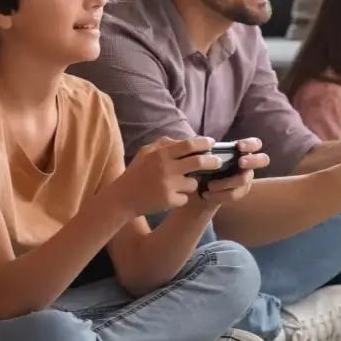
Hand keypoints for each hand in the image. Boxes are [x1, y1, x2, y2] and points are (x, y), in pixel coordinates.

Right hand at [112, 136, 228, 215]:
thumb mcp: (146, 152)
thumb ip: (164, 144)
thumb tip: (186, 140)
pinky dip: (181, 197)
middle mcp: (166, 168)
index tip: (212, 143)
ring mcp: (168, 185)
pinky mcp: (169, 201)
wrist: (123, 198)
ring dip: (191, 183)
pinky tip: (169, 197)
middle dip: (212, 161)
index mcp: (161, 154)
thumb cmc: (136, 173)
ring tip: (179, 185)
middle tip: (218, 162)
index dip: (203, 143)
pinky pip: (185, 198)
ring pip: (193, 183)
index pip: (188, 145)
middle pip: (198, 162)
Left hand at [198, 138, 269, 205]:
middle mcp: (248, 163)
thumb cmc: (205, 164)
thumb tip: (202, 141)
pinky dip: (219, 195)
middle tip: (240, 162)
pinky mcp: (240, 192)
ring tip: (209, 185)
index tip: (239, 146)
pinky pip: (234, 194)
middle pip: (263, 159)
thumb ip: (206, 147)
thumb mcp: (204, 154)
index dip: (250, 144)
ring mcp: (246, 178)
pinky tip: (206, 194)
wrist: (200, 185)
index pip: (255, 144)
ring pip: (244, 180)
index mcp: (243, 150)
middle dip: (252, 160)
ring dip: (226, 182)